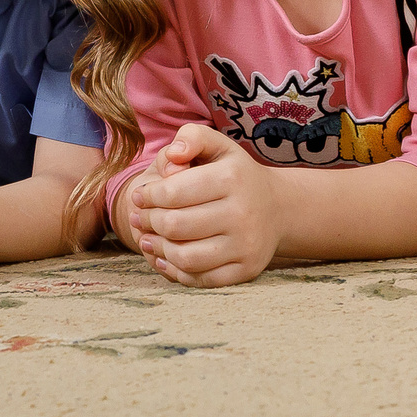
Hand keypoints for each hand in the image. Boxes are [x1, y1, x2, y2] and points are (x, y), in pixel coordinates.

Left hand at [127, 124, 277, 287]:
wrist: (277, 208)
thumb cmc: (234, 174)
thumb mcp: (217, 146)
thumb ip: (191, 137)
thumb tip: (173, 155)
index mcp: (231, 178)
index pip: (172, 192)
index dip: (147, 196)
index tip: (139, 196)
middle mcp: (242, 213)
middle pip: (174, 225)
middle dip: (148, 221)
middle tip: (139, 218)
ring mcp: (246, 245)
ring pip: (185, 257)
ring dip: (158, 249)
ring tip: (148, 238)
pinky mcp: (246, 270)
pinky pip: (201, 279)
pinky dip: (176, 272)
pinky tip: (166, 258)